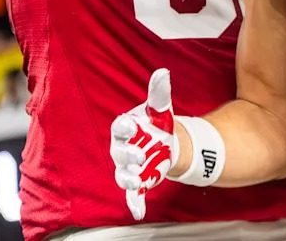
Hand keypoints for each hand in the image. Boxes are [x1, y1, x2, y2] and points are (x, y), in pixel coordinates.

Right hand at [110, 69, 178, 220]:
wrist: (167, 143)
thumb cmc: (157, 124)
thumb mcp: (160, 108)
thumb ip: (159, 92)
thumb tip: (163, 72)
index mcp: (125, 128)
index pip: (119, 127)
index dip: (124, 127)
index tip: (132, 125)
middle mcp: (122, 149)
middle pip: (119, 154)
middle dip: (128, 156)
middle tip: (141, 155)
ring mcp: (129, 167)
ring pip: (123, 175)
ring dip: (129, 180)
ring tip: (138, 181)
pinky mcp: (138, 181)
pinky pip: (132, 195)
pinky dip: (134, 204)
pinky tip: (138, 212)